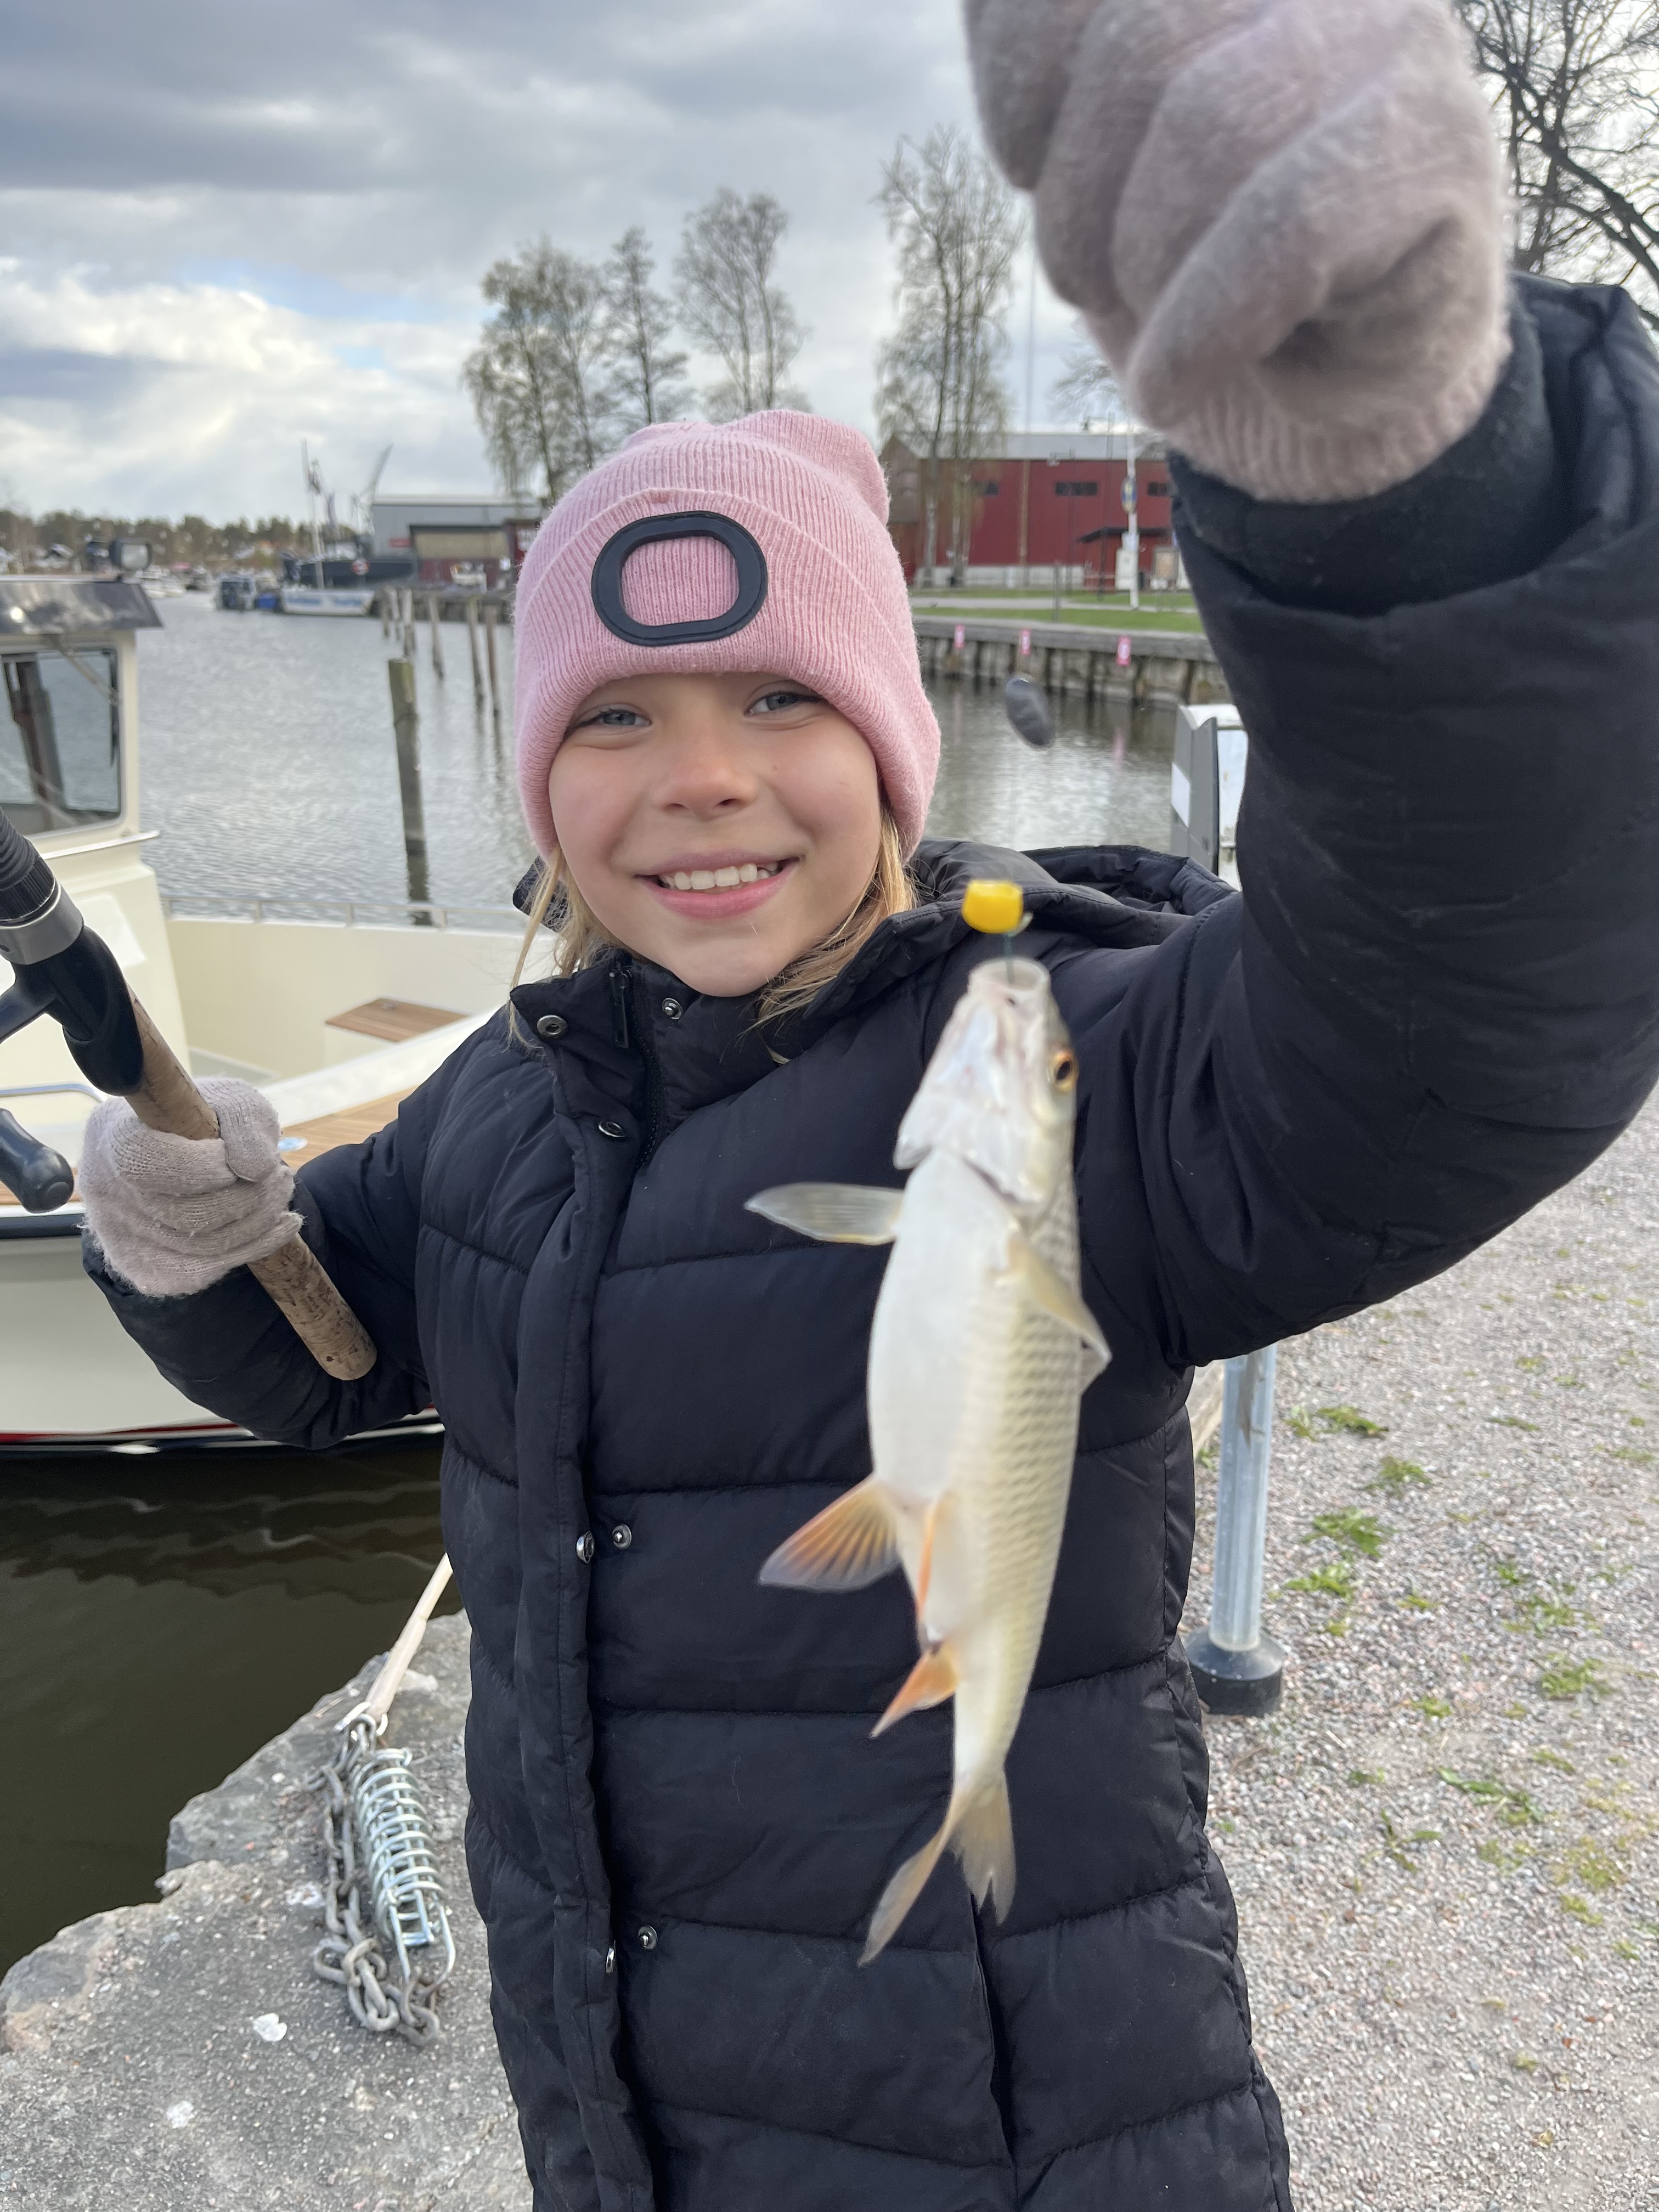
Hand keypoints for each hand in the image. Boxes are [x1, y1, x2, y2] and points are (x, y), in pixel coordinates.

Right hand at [78, 1075, 300, 1297]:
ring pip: (200, 1246)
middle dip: (247, 1197)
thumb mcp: (228, 1099)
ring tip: (280, 1193)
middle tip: (280, 1177)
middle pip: (183, 1213)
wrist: (181, 1162)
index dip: (199, 1167)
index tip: (230, 1160)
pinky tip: (277, 1226)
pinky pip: (203, 1272)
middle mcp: (105, 1191)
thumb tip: (255, 1168)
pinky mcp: (144, 1270)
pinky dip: (253, 1248)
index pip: (143, 1162)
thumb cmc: (200, 1122)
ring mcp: (120, 1237)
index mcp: (111, 1136)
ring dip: (258, 1221)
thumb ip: (243, 1119)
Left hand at [966, 0, 1508, 501]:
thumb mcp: (1093, 151)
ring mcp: (1393, 36)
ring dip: (1144, 267)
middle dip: (1077, 199)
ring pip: (1211, 127)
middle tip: (1091, 279)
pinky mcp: (1440, 147)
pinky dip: (1201, 328)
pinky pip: (1287, 226)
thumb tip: (987, 1)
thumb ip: (1050, 51)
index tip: (1032, 163)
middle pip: (1135, 43)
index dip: (1018, 79)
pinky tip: (1172, 378)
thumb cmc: (1199, 261)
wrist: (1340, 382)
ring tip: (1159, 330)